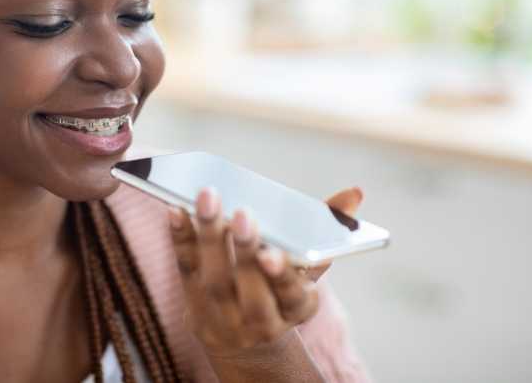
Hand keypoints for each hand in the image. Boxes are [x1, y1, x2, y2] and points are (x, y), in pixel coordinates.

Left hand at [167, 186, 362, 356]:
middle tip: (241, 214)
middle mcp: (260, 320)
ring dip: (209, 238)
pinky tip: (176, 210)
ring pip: (214, 280)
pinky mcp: (195, 305)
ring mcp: (224, 316)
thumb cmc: (280, 287)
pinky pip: (185, 271)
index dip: (281, 274)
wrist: (245, 338)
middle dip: (244, 251)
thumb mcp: (309, 265)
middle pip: (249, 288)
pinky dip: (181, 238)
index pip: (290, 294)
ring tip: (207, 199)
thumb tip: (354, 193)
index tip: (271, 253)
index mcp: (296, 307)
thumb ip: (328, 228)